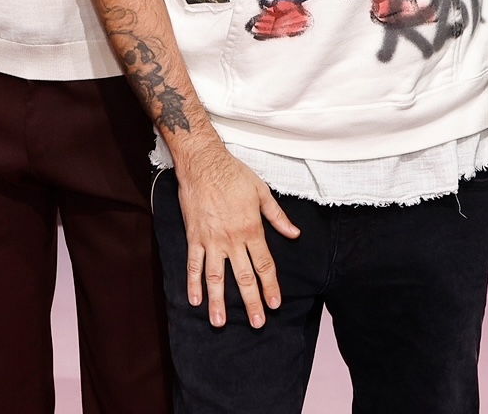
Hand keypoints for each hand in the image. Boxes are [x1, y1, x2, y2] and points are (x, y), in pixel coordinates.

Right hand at [175, 142, 300, 328]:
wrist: (203, 163)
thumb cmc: (234, 174)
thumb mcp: (262, 192)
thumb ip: (278, 217)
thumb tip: (295, 234)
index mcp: (252, 229)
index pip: (264, 265)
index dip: (270, 286)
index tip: (274, 304)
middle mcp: (232, 240)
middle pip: (243, 277)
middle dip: (251, 302)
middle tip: (256, 323)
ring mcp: (211, 240)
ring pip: (216, 277)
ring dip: (218, 302)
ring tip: (220, 322)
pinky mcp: (194, 237)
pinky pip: (193, 264)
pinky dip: (193, 283)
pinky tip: (195, 300)